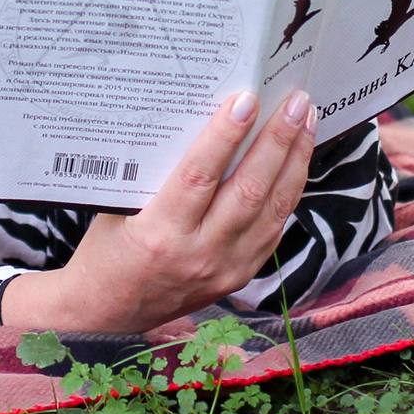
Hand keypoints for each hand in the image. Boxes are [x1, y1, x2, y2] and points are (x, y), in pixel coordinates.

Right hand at [0, 87, 317, 332]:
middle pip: (249, 191)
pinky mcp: (239, 276)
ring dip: (294, 161)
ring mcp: (225, 269)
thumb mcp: (118, 206)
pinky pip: (273, 229)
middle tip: (295, 101)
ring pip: (272, 210)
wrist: (107, 314)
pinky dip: (288, 191)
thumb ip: (155, 170)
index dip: (225, 136)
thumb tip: (194, 116)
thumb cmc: (107, 252)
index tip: (246, 100)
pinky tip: (296, 162)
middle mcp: (198, 255)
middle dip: (278, 141)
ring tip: (306, 121)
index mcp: (159, 234)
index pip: (200, 177)